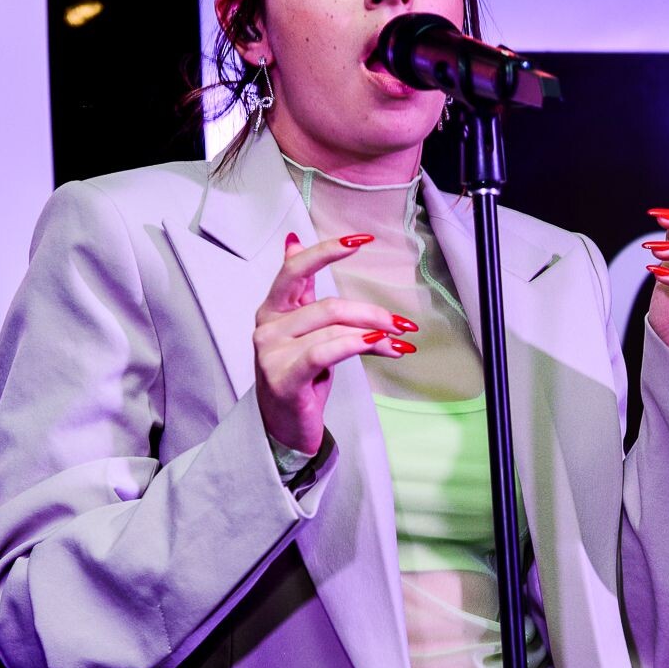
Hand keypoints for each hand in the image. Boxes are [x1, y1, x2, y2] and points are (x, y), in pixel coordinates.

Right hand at [254, 231, 417, 453]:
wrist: (282, 427)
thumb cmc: (296, 377)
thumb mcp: (300, 329)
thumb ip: (300, 291)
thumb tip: (293, 242)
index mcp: (272, 309)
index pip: (296, 268)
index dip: (328, 250)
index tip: (361, 240)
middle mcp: (267, 326)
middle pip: (328, 305)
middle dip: (371, 313)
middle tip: (401, 324)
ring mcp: (271, 352)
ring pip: (333, 329)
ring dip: (375, 335)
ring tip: (399, 343)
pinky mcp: (284, 377)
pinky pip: (326, 351)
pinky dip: (357, 345)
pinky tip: (381, 347)